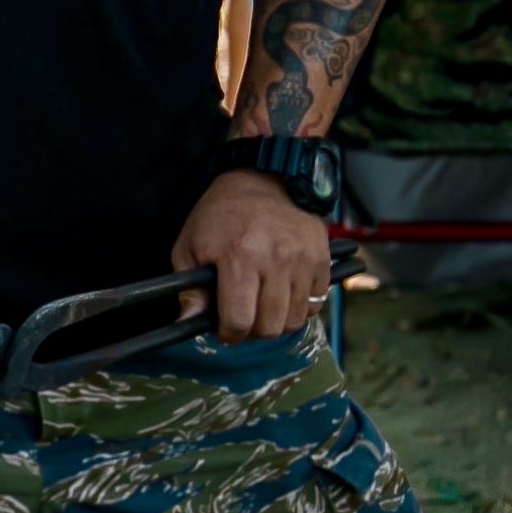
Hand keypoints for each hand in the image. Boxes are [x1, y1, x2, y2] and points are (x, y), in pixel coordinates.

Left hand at [170, 170, 330, 342]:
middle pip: (271, 326)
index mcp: (240, 258)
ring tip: (264, 306)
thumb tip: (189, 321)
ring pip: (295, 319)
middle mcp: (276, 260)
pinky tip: (284, 294)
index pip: (239, 320)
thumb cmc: (222, 213)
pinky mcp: (322, 258)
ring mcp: (304, 260)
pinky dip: (300, 307)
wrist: (265, 178)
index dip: (229, 333)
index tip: (225, 328)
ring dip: (277, 321)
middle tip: (245, 318)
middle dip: (253, 331)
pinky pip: (316, 303)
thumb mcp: (191, 245)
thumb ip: (190, 288)